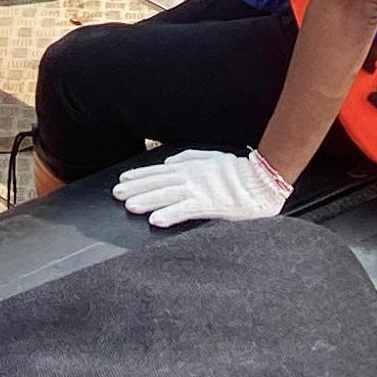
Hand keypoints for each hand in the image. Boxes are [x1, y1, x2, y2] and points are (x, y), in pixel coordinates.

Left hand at [111, 146, 287, 227]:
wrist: (260, 179)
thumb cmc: (237, 170)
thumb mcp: (210, 157)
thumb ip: (188, 157)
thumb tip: (170, 160)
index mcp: (189, 166)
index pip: (158, 171)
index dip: (139, 175)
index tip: (123, 180)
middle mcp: (189, 176)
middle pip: (157, 182)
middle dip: (135, 188)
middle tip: (116, 194)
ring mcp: (198, 190)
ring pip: (166, 195)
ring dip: (146, 200)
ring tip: (129, 206)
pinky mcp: (208, 204)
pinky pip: (184, 210)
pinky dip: (169, 214)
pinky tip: (156, 220)